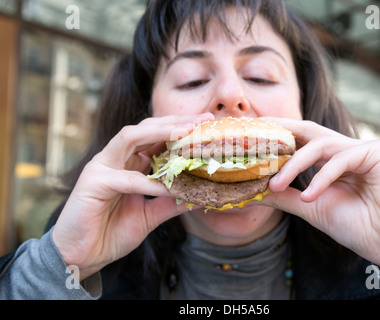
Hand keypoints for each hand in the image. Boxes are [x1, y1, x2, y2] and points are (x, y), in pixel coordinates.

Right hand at [52, 113, 213, 279]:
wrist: (82, 257)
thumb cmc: (112, 233)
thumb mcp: (151, 215)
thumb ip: (171, 203)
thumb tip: (200, 196)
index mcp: (129, 163)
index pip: (157, 137)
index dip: (182, 129)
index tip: (207, 124)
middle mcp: (116, 158)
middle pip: (147, 129)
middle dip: (176, 122)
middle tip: (202, 119)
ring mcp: (102, 167)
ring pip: (131, 138)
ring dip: (159, 133)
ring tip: (186, 133)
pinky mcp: (93, 182)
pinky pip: (125, 178)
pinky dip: (147, 181)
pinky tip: (167, 186)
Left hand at [261, 118, 379, 282]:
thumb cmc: (356, 225)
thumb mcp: (310, 207)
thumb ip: (284, 195)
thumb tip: (253, 191)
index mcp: (329, 159)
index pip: (298, 140)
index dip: (273, 137)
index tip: (246, 139)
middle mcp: (344, 149)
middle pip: (306, 131)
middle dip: (278, 132)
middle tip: (251, 139)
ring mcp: (361, 148)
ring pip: (319, 145)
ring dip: (293, 165)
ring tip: (274, 185)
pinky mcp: (378, 153)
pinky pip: (341, 159)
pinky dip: (322, 177)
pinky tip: (310, 197)